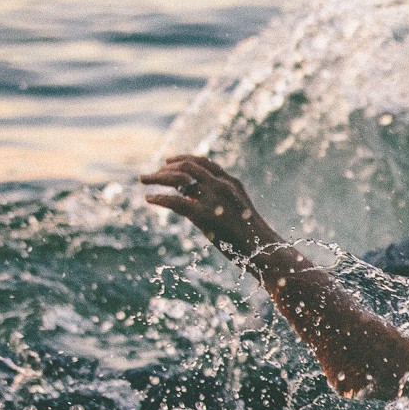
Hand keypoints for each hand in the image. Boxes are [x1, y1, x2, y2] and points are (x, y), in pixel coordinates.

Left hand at [141, 155, 280, 260]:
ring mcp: (214, 200)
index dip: (183, 159)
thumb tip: (194, 200)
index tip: (168, 161)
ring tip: (143, 180)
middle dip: (166, 167)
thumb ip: (220, 201)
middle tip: (151, 174)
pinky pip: (175, 201)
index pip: (204, 163)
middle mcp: (222, 186)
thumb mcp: (239, 211)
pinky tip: (149, 198)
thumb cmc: (253, 237)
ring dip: (157, 177)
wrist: (265, 250)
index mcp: (232, 183)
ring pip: (179, 179)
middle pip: (188, 166)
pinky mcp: (205, 216)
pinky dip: (159, 198)